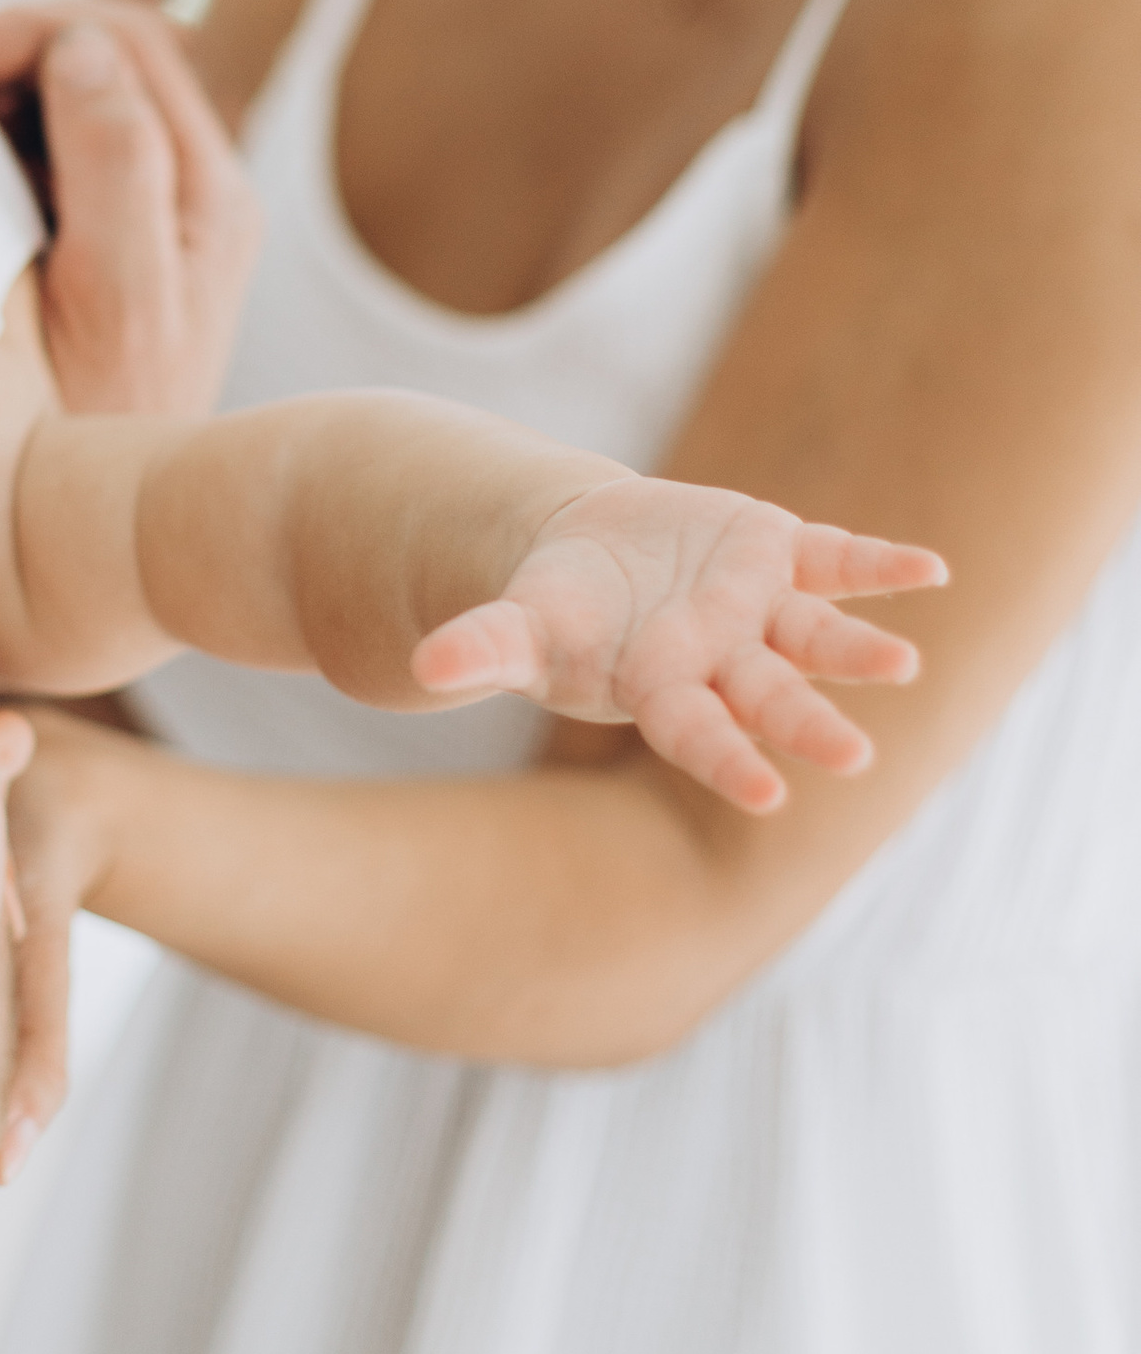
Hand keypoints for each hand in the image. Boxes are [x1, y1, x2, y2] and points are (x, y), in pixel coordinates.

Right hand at [0, 0, 258, 417]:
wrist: (107, 526)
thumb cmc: (96, 427)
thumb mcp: (111, 303)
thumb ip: (114, 164)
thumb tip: (82, 46)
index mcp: (207, 195)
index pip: (128, 43)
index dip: (30, 28)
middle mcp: (207, 183)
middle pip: (130, 40)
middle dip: (28, 27)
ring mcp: (175, 198)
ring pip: (115, 67)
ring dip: (34, 50)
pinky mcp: (136, 218)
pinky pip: (108, 109)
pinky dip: (60, 70)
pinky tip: (40, 41)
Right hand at [413, 484, 947, 815]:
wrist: (597, 555)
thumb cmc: (555, 612)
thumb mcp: (515, 629)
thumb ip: (479, 649)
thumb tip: (422, 669)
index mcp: (662, 690)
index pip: (699, 735)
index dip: (730, 762)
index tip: (770, 800)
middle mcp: (722, 661)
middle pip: (772, 699)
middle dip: (810, 726)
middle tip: (858, 760)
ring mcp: (758, 609)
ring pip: (816, 635)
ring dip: (856, 651)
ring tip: (903, 669)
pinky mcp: (779, 554)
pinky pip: (837, 561)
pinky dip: (880, 566)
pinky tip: (931, 572)